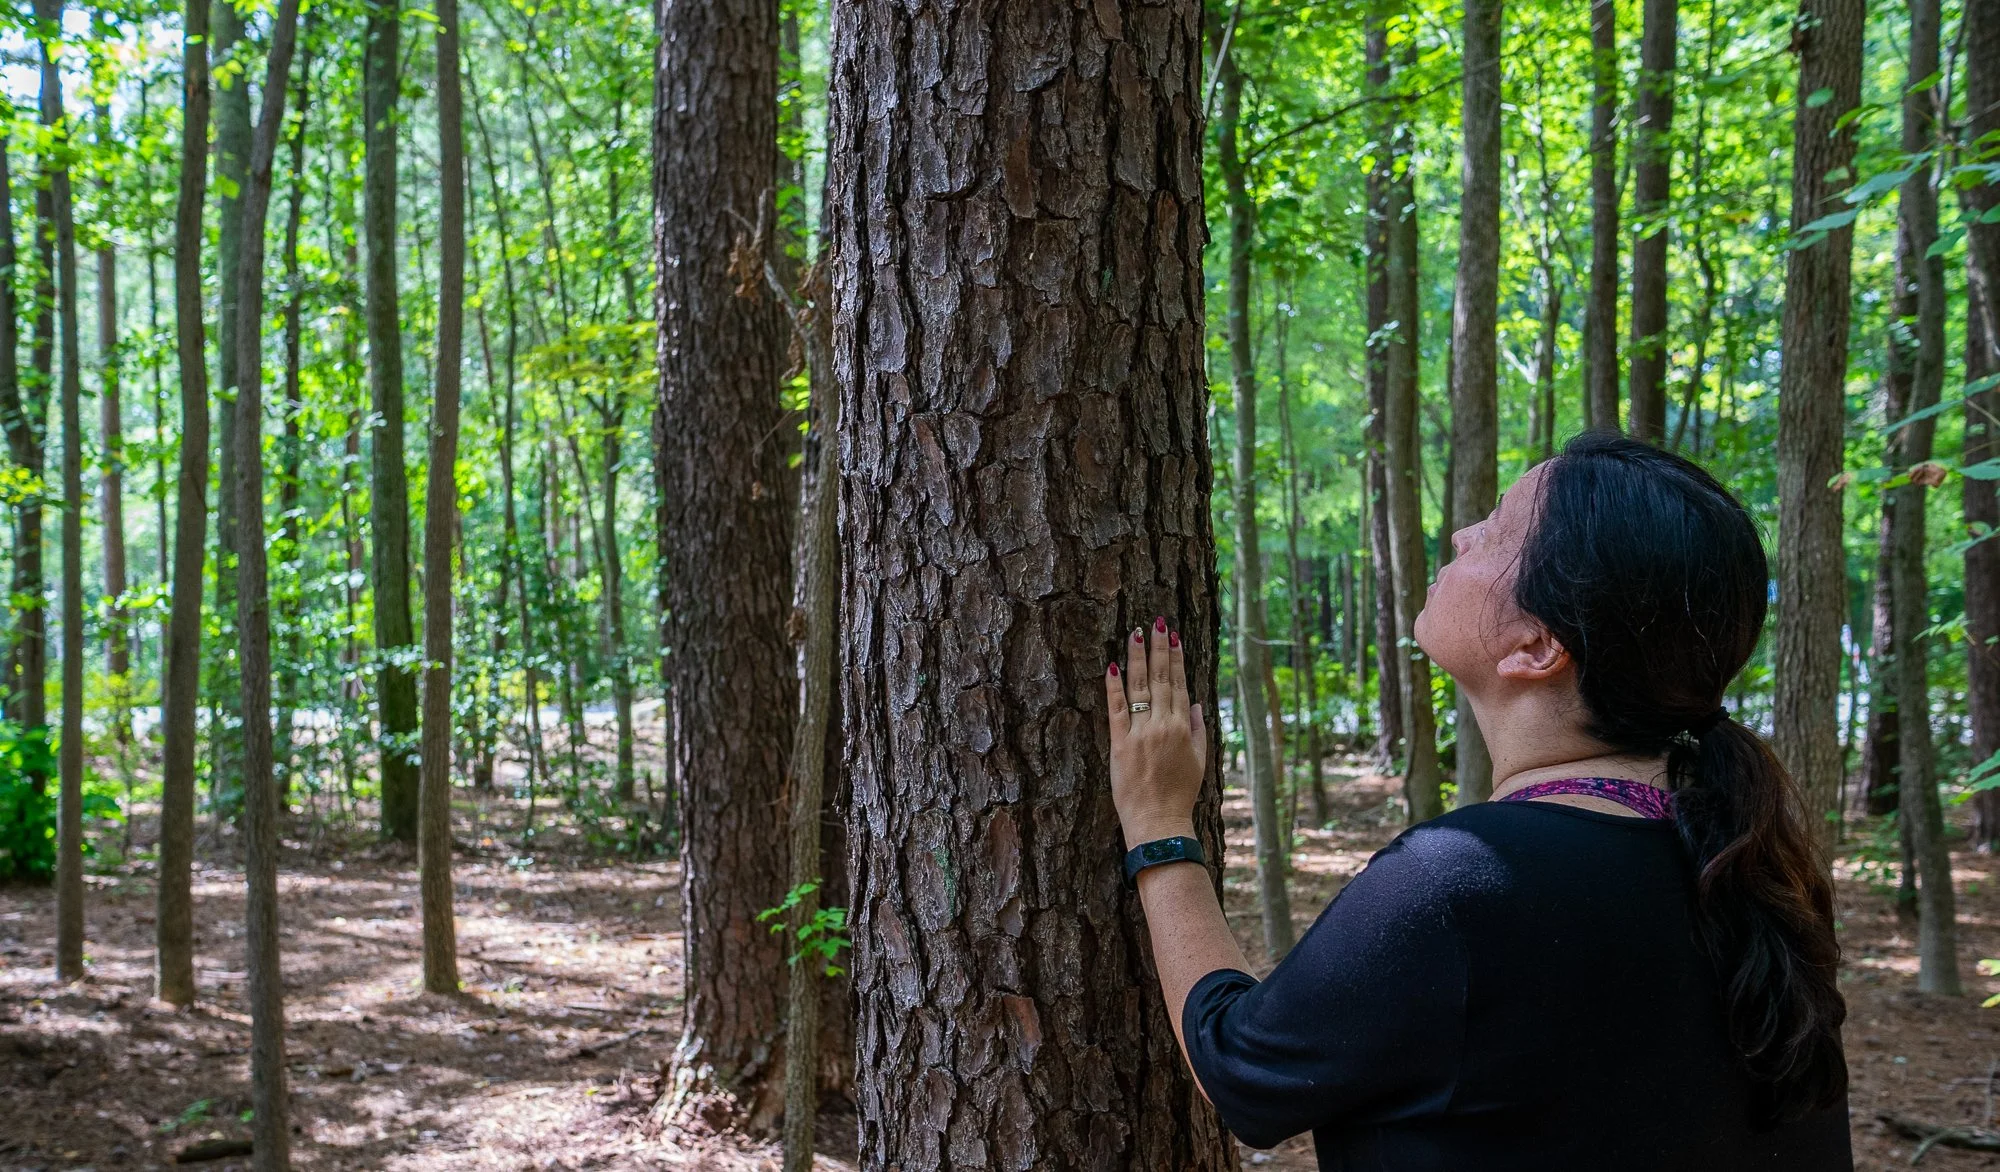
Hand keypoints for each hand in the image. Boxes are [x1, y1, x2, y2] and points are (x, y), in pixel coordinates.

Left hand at [1106, 616, 1206, 849]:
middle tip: (1156, 622)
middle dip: (1159, 648)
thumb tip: (1199, 705)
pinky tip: (1111, 666)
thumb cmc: (1180, 795)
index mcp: (1184, 728)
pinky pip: (1116, 710)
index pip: (1180, 685)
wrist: (1159, 821)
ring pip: (1139, 687)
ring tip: (1136, 632)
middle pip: (1161, 679)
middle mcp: (1163, 725)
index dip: (1177, 658)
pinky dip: (1114, 687)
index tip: (1173, 636)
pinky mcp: (1119, 744)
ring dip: (1137, 658)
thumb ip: (1200, 731)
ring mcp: (1140, 733)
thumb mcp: (1200, 763)